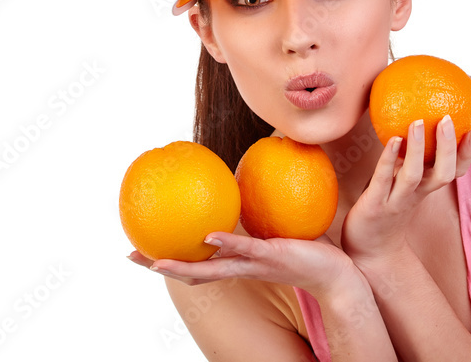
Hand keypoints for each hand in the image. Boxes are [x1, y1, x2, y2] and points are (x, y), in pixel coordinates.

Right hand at [127, 231, 359, 296]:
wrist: (338, 276)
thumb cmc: (308, 253)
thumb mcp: (276, 235)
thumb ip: (259, 223)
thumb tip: (248, 193)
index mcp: (239, 265)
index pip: (197, 264)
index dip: (169, 259)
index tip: (142, 250)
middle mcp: (241, 269)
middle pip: (192, 272)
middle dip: (162, 265)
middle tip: (133, 256)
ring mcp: (254, 265)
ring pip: (211, 269)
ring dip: (183, 265)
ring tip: (155, 260)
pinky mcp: (272, 257)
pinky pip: (245, 250)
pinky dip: (225, 244)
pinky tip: (208, 236)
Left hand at [341, 116, 470, 265]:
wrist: (369, 250)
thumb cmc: (384, 209)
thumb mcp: (401, 183)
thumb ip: (407, 160)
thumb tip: (411, 121)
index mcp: (426, 189)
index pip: (454, 171)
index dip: (467, 152)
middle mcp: (416, 195)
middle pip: (442, 174)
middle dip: (448, 147)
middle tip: (448, 119)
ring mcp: (396, 201)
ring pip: (414, 176)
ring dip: (418, 150)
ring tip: (418, 123)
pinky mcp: (375, 205)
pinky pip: (383, 180)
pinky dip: (389, 159)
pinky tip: (392, 140)